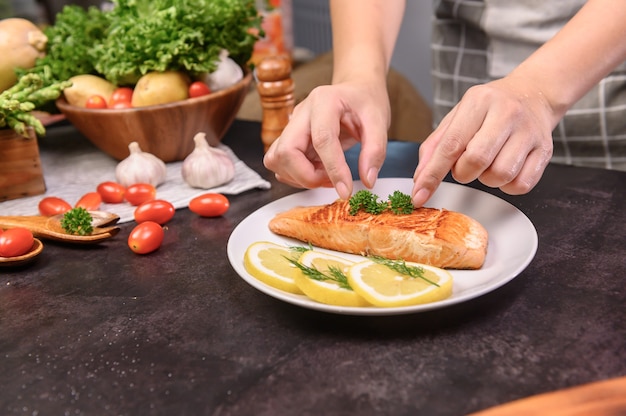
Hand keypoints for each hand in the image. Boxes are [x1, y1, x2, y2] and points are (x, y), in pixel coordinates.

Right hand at [263, 80, 390, 199]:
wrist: (355, 89)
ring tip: (325, 173)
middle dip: (306, 176)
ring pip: (276, 159)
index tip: (346, 190)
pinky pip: (279, 163)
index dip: (333, 169)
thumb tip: (368, 181)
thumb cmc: (365, 101)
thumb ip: (375, 151)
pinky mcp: (288, 138)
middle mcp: (301, 112)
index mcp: (324, 101)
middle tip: (331, 179)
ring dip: (299, 177)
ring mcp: (291, 126)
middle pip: (286, 151)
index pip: (322, 139)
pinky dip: (295, 175)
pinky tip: (317, 170)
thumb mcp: (380, 121)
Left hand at [412, 76, 556, 205]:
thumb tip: (420, 178)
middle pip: (476, 160)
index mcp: (479, 102)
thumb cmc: (489, 109)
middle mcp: (507, 113)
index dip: (432, 174)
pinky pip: (521, 185)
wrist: (534, 94)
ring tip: (487, 163)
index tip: (418, 195)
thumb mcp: (457, 117)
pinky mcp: (545, 150)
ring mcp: (529, 132)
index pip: (451, 145)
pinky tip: (504, 169)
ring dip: (486, 179)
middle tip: (464, 165)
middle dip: (462, 173)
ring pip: (500, 175)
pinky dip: (507, 186)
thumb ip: (435, 146)